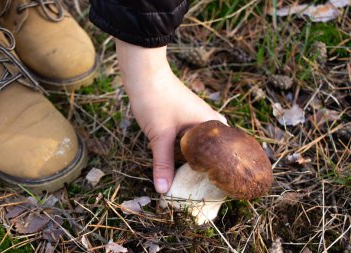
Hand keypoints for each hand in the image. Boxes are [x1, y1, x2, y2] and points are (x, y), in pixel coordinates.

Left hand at [115, 40, 226, 192]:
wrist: (142, 73)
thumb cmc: (156, 100)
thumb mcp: (160, 135)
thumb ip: (163, 163)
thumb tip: (163, 190)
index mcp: (209, 122)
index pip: (226, 149)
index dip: (224, 167)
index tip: (220, 185)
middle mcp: (206, 118)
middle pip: (213, 145)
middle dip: (210, 163)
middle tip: (207, 182)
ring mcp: (193, 115)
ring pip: (199, 140)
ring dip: (195, 155)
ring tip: (194, 175)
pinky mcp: (181, 114)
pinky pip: (188, 135)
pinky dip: (185, 147)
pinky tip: (180, 157)